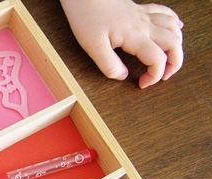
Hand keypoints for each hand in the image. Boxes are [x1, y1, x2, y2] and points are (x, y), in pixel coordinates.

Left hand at [61, 0, 183, 87]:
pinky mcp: (140, 9)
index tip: (142, 83)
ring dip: (176, 45)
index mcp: (134, 36)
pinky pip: (166, 13)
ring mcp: (144, 16)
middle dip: (174, 63)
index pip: (157, 59)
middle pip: (174, 43)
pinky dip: (174, 24)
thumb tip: (122, 76)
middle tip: (163, 76)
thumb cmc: (87, 17)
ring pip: (174, 28)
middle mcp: (144, 25)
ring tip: (168, 58)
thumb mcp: (93, 47)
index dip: (154, 75)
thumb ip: (109, 65)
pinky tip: (174, 29)